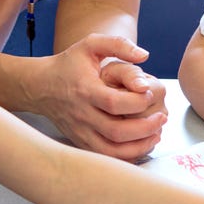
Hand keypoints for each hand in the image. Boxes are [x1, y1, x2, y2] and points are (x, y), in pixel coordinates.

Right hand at [36, 34, 166, 159]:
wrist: (41, 86)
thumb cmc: (69, 64)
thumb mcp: (91, 45)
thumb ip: (118, 45)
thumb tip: (145, 55)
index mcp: (85, 90)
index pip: (114, 102)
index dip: (137, 101)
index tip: (150, 93)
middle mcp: (82, 114)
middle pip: (116, 131)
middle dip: (145, 127)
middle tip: (161, 117)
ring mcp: (81, 132)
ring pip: (112, 151)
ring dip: (139, 146)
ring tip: (156, 134)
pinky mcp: (81, 142)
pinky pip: (106, 157)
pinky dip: (126, 156)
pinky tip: (141, 145)